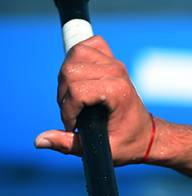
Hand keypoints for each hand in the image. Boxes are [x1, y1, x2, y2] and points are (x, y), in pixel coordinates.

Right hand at [34, 36, 153, 164]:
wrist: (147, 135)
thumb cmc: (128, 143)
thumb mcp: (101, 149)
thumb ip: (69, 144)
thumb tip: (39, 140)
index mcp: (118, 92)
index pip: (77, 90)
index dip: (67, 109)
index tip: (73, 125)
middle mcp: (117, 72)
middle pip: (70, 71)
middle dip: (64, 95)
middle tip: (73, 112)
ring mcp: (114, 63)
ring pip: (75, 55)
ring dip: (66, 77)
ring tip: (74, 97)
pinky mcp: (111, 59)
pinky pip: (87, 46)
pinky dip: (77, 57)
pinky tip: (79, 76)